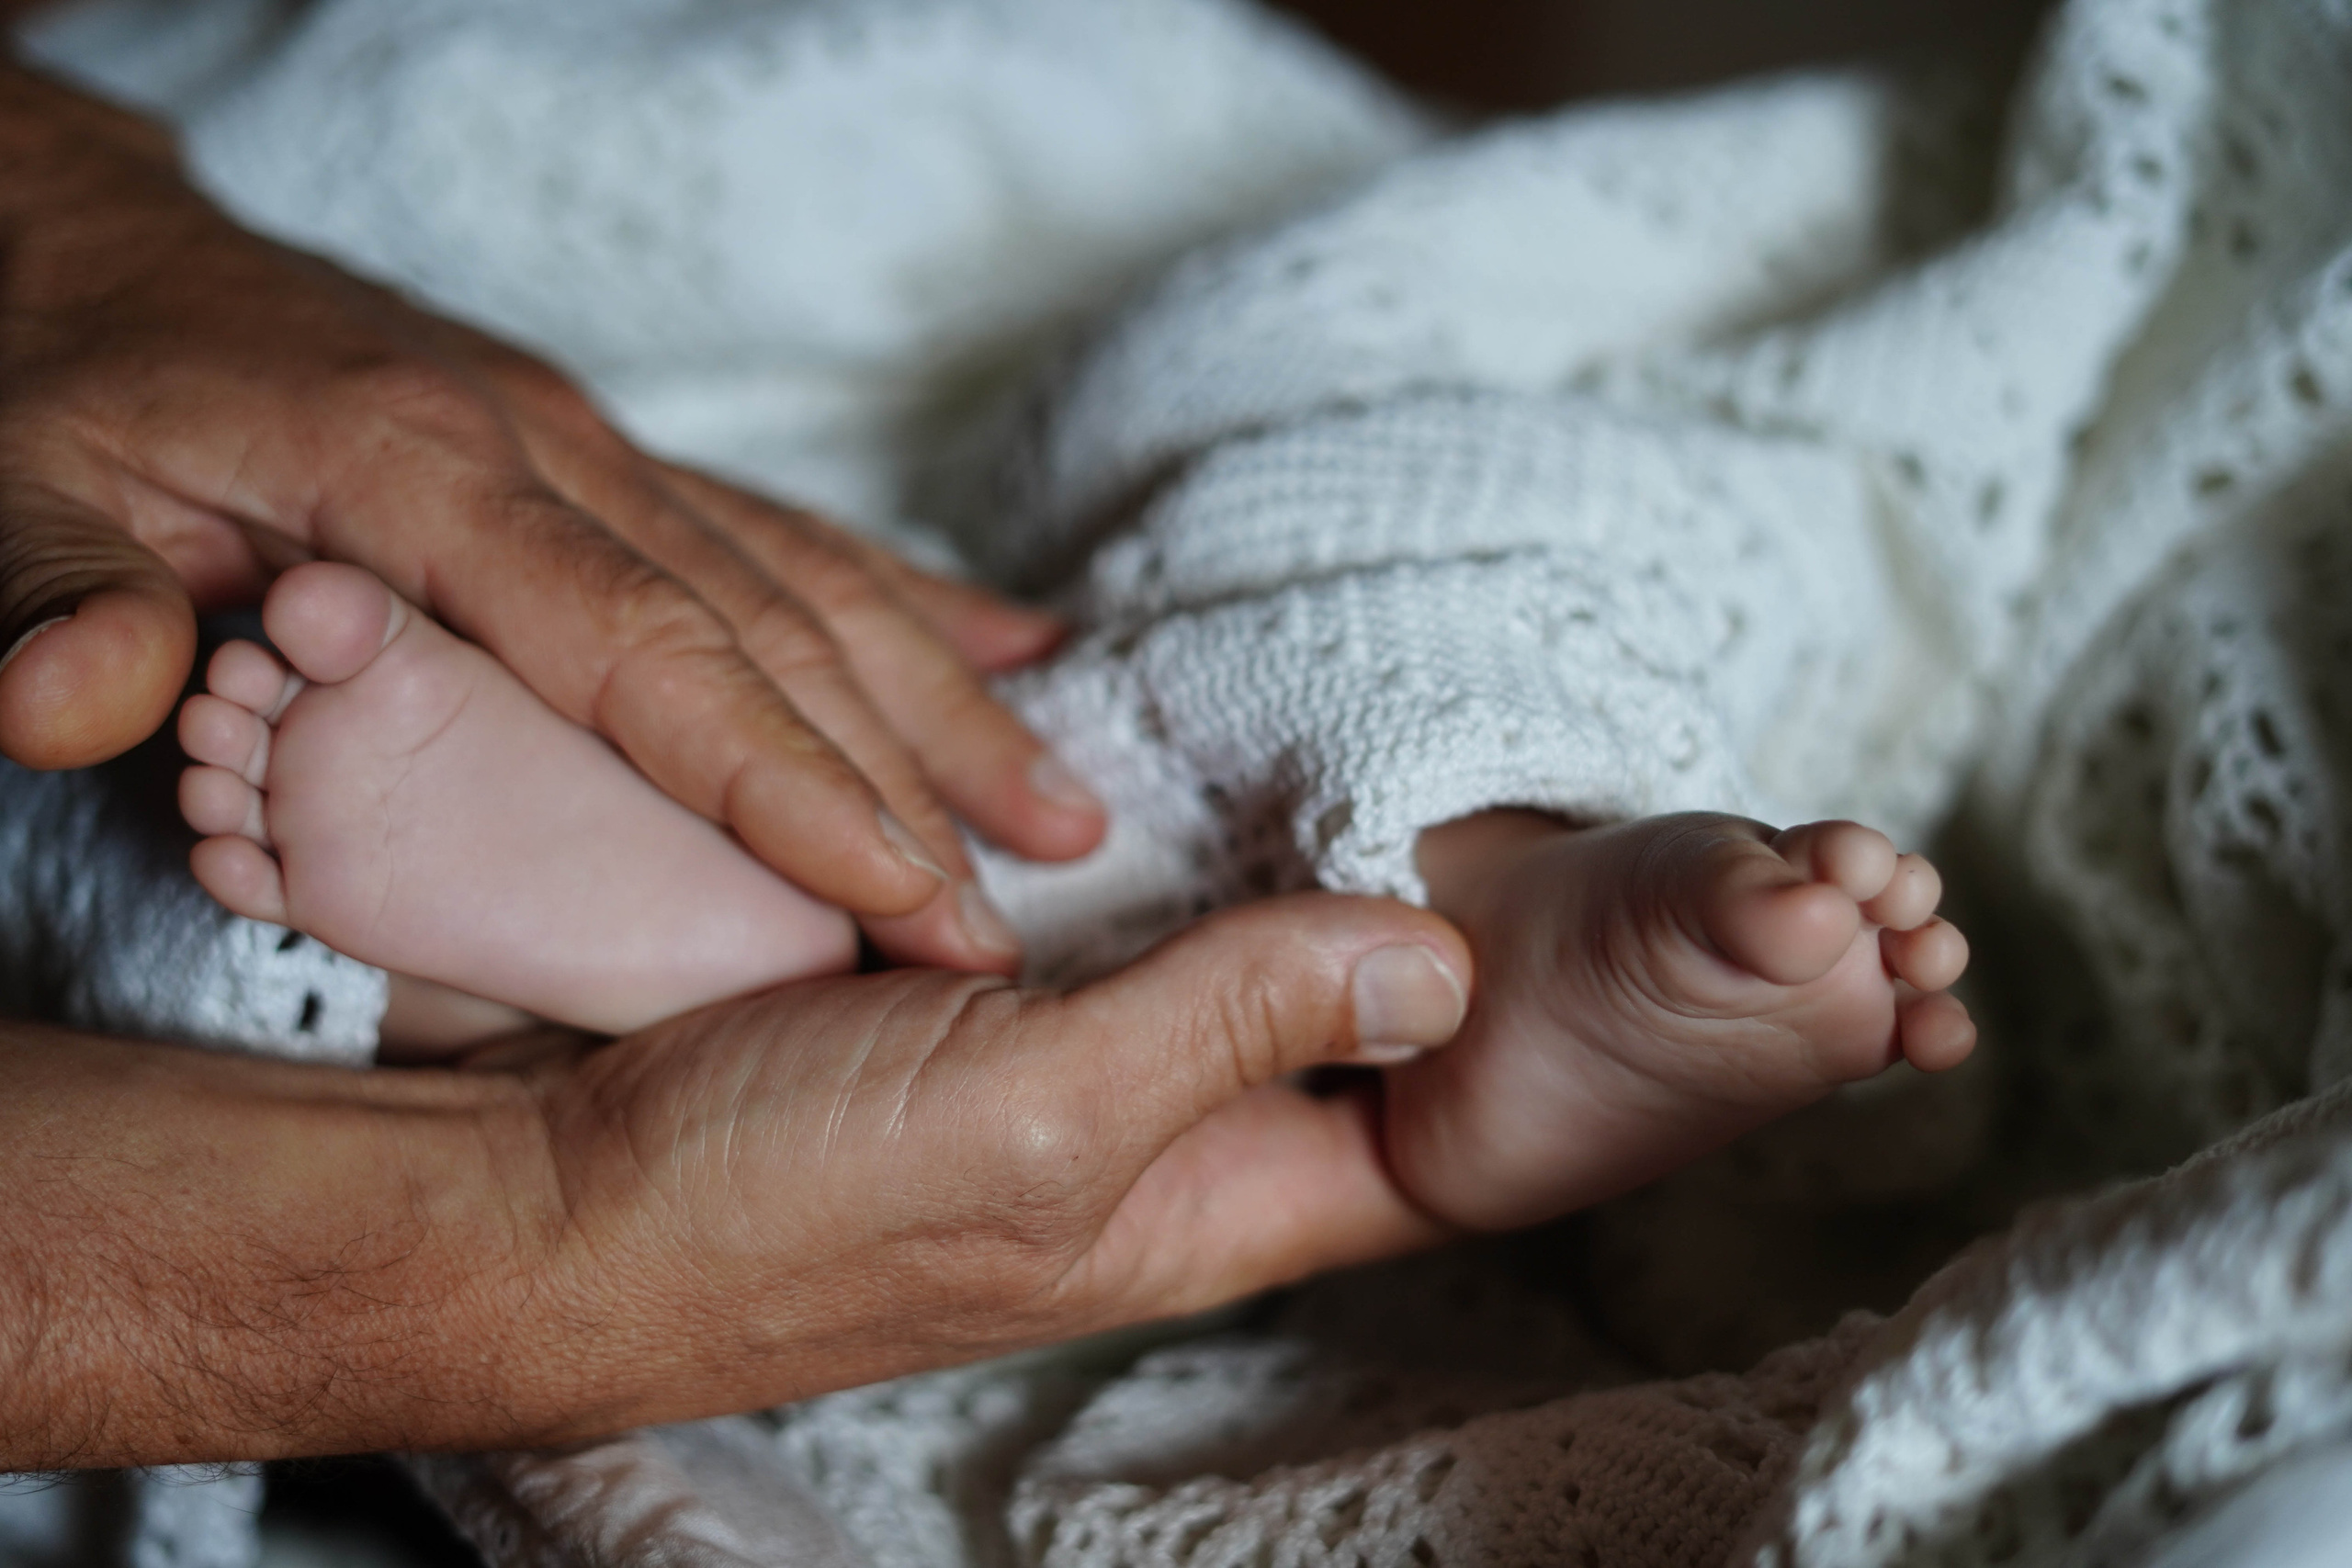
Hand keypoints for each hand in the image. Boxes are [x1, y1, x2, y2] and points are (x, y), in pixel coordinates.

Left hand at [0, 63, 1102, 967]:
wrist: (105, 250)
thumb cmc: (67, 377)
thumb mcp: (12, 478)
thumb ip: (57, 594)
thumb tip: (75, 707)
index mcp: (429, 471)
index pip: (645, 647)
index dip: (780, 779)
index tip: (901, 893)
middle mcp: (553, 454)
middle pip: (765, 634)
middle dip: (901, 788)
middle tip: (1004, 936)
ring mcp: (596, 450)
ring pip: (807, 587)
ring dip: (944, 708)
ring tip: (1065, 823)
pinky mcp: (608, 461)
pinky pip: (780, 535)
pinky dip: (905, 606)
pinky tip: (1013, 651)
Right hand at [0, 895, 1469, 1464]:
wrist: (539, 1200)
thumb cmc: (767, 1205)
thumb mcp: (1030, 1113)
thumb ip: (1229, 1023)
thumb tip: (1436, 957)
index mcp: (1212, 1203)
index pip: (1454, 1150)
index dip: (1570, 1068)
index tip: (1692, 964)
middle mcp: (1168, 1140)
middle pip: (1371, 1046)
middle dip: (1472, 942)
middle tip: (1571, 806)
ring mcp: (1080, 1065)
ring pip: (1256, 963)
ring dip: (1334, 872)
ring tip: (1440, 748)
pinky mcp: (991, 999)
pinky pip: (1135, 916)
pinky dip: (1193, 838)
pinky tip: (1228, 751)